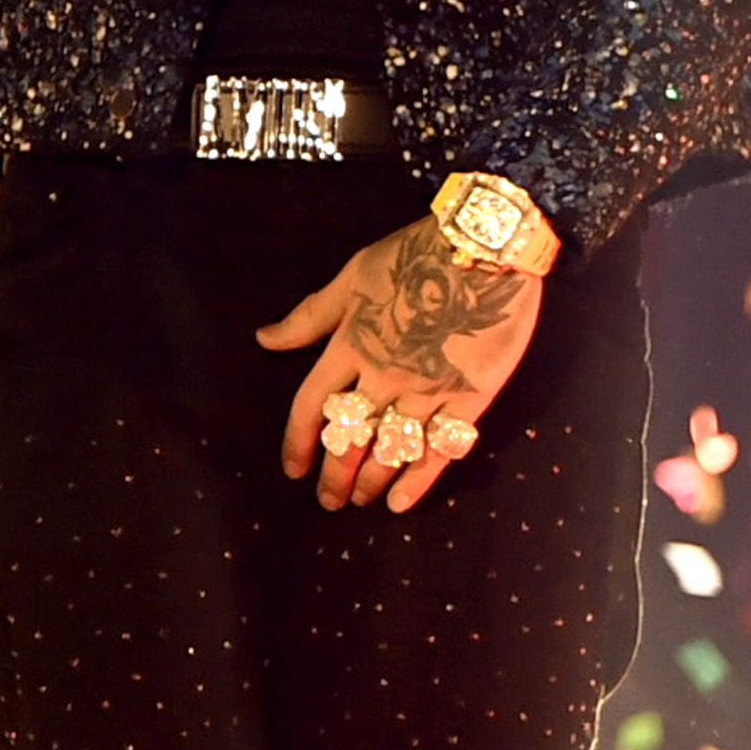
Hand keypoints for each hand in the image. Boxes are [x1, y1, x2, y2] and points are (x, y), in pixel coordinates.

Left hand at [260, 216, 542, 515]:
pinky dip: (418, 480)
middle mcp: (383, 375)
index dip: (298, 441)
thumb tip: (264, 339)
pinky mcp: (470, 397)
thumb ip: (310, 316)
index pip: (312, 405)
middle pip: (349, 437)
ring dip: (371, 481)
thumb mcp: (354, 275)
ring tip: (360, 500)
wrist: (486, 245)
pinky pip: (439, 449)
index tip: (293, 469)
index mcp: (351, 344)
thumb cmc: (415, 255)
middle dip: (334, 475)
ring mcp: (428, 390)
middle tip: (328, 501)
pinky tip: (401, 503)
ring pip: (391, 449)